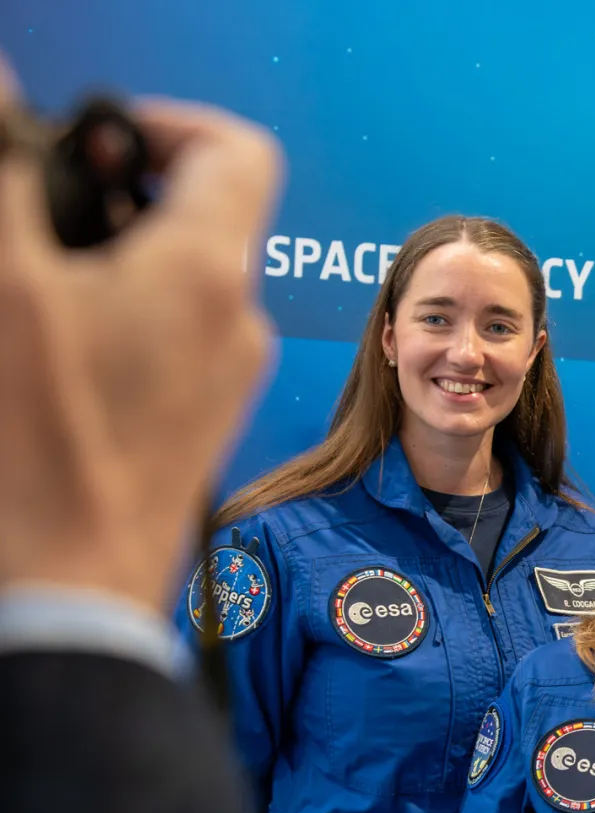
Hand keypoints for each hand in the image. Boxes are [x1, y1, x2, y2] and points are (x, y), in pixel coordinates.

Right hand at [0, 59, 281, 614]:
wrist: (72, 590)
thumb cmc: (44, 452)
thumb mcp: (5, 289)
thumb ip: (13, 181)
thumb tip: (9, 103)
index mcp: (206, 274)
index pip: (236, 152)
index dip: (166, 124)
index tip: (98, 138)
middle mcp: (236, 323)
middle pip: (200, 217)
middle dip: (115, 199)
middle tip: (41, 216)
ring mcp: (224, 379)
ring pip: (178, 283)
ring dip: (112, 266)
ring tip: (37, 294)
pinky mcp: (198, 423)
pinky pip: (172, 341)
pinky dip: (121, 323)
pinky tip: (56, 354)